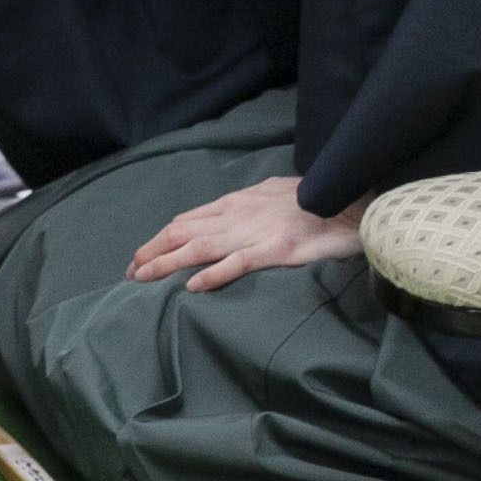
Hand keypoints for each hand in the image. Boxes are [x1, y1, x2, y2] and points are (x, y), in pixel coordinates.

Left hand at [126, 178, 359, 292]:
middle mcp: (237, 216)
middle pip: (183, 234)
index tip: (140, 256)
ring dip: (168, 263)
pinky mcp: (277, 250)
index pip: (186, 221)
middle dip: (153, 252)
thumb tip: (224, 213)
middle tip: (130, 272)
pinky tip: (193, 287)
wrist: (349, 199)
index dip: (159, 239)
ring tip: (144, 278)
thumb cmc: (313, 197)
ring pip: (200, 248)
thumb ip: (245, 205)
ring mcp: (255, 233)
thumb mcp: (270, 192)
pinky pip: (239, 263)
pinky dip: (214, 275)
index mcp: (235, 202)